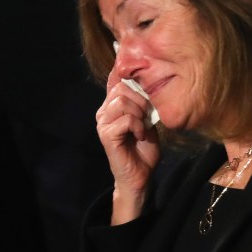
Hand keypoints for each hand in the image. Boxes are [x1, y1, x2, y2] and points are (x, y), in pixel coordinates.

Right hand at [96, 68, 160, 223]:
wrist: (141, 174)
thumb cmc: (145, 147)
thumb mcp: (147, 119)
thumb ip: (144, 102)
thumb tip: (149, 82)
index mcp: (112, 104)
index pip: (117, 80)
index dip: (131, 77)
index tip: (146, 83)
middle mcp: (104, 111)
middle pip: (122, 88)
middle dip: (142, 99)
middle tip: (148, 115)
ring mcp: (103, 123)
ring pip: (123, 101)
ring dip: (140, 113)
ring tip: (143, 126)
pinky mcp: (106, 135)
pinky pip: (126, 120)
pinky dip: (139, 126)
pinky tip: (141, 135)